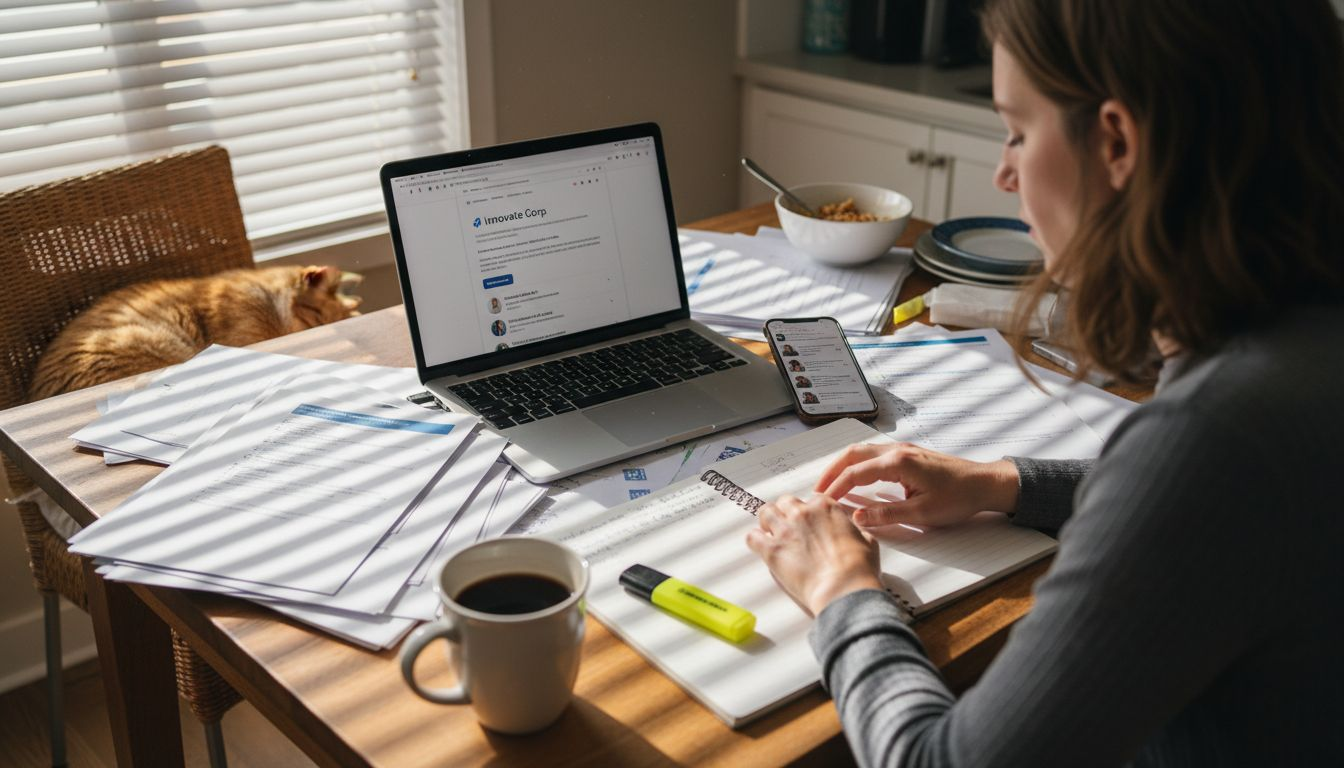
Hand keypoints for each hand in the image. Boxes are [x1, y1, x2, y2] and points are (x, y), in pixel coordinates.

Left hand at [746, 494, 881, 616]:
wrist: (844, 589)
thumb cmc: (857, 569)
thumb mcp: (867, 542)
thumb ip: (854, 531)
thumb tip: (852, 533)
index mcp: (826, 508)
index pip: (811, 499)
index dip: (809, 512)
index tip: (810, 522)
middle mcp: (803, 513)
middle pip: (785, 502)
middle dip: (786, 513)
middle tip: (789, 527)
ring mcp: (785, 530)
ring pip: (765, 512)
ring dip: (767, 522)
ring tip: (771, 533)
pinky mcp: (771, 550)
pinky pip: (752, 537)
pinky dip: (755, 540)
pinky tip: (761, 547)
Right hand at [814, 443, 1019, 527]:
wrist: (985, 484)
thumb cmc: (959, 497)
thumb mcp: (922, 513)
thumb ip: (886, 515)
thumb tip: (858, 517)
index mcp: (897, 463)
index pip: (855, 473)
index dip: (835, 488)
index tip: (821, 502)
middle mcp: (897, 451)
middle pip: (853, 454)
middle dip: (831, 472)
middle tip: (817, 490)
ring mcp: (903, 450)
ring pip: (862, 451)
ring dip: (843, 466)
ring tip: (831, 484)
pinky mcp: (908, 455)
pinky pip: (874, 454)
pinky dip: (857, 464)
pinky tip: (855, 478)